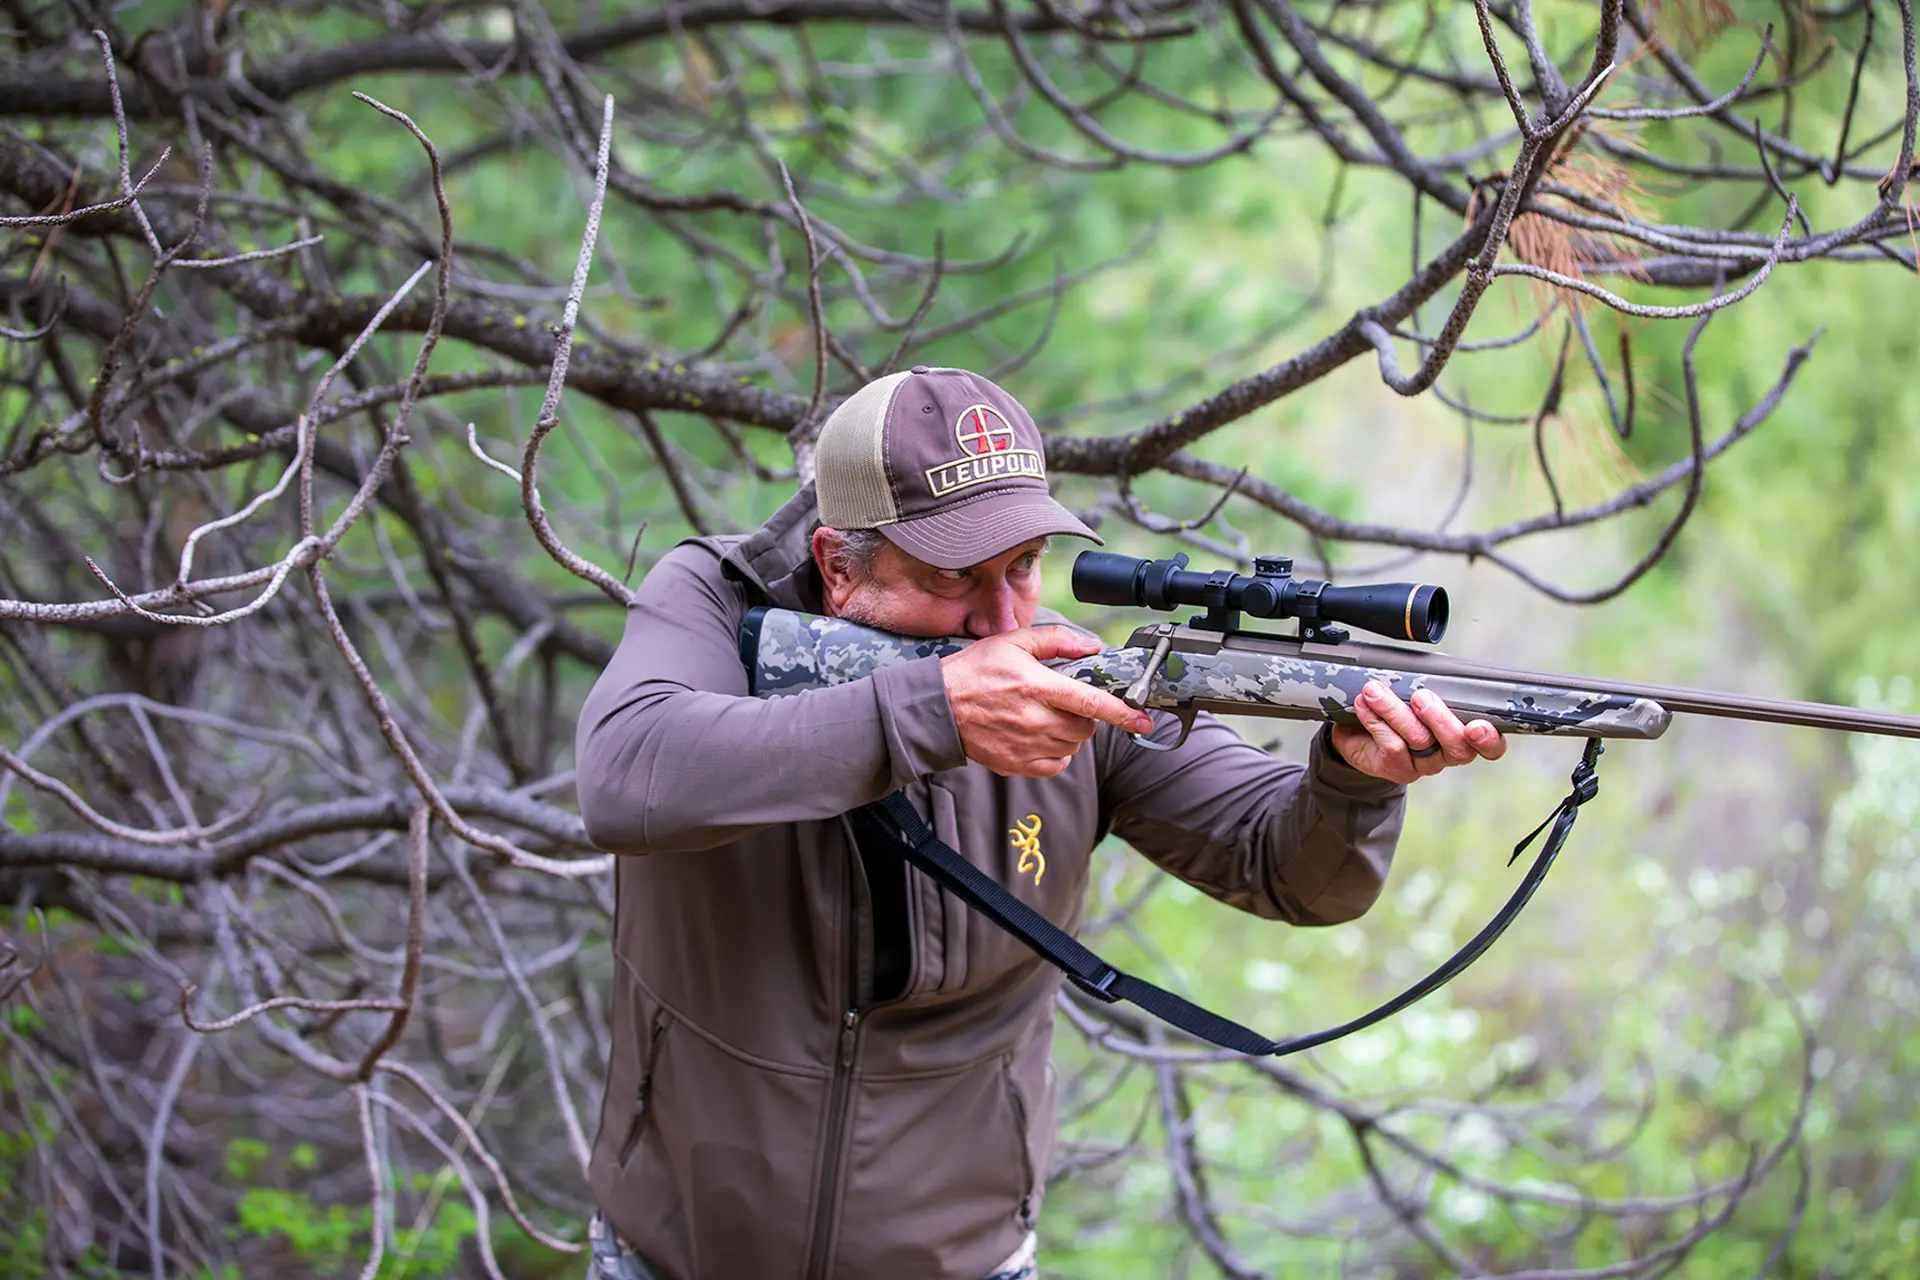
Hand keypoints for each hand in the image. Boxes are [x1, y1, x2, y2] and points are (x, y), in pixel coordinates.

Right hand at [941, 627, 1155, 777]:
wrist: (937, 707)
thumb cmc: (974, 671)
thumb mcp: (1013, 643)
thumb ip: (1056, 641)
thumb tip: (1092, 647)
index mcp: (1037, 687)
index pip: (1091, 703)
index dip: (1123, 713)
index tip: (1144, 721)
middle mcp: (1034, 720)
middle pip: (1085, 729)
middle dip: (1086, 717)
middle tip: (1066, 703)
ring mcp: (1025, 746)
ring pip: (1072, 747)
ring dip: (1070, 734)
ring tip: (1047, 717)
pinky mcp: (1016, 765)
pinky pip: (1055, 766)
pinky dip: (1056, 754)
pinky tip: (1041, 737)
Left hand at [1331, 681, 1506, 783]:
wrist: (1360, 730)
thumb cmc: (1399, 705)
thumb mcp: (1420, 689)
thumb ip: (1435, 682)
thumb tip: (1433, 668)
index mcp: (1465, 733)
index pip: (1490, 745)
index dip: (1489, 740)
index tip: (1478, 727)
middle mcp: (1447, 753)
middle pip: (1456, 745)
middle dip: (1439, 718)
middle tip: (1421, 697)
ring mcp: (1423, 764)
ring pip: (1418, 740)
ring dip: (1395, 711)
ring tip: (1376, 691)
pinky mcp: (1397, 769)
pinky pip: (1391, 745)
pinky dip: (1376, 721)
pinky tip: (1364, 705)